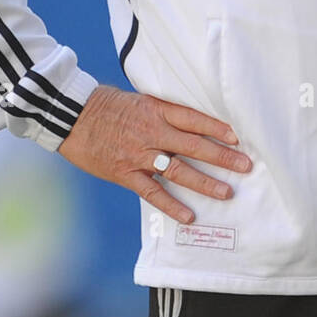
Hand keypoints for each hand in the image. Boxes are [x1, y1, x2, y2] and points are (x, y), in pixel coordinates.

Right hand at [58, 84, 250, 223]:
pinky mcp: (125, 173)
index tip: (238, 137)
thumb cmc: (106, 105)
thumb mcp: (139, 99)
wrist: (70, 115)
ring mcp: (139, 155)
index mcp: (156, 110)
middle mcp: (152, 132)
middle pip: (194, 145)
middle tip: (245, 166)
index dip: (217, 128)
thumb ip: (163, 111)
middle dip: (222, 157)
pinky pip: (152, 192)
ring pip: (178, 170)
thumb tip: (191, 121)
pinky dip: (171, 205)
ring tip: (227, 193)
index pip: (194, 119)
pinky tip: (189, 216)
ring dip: (205, 182)